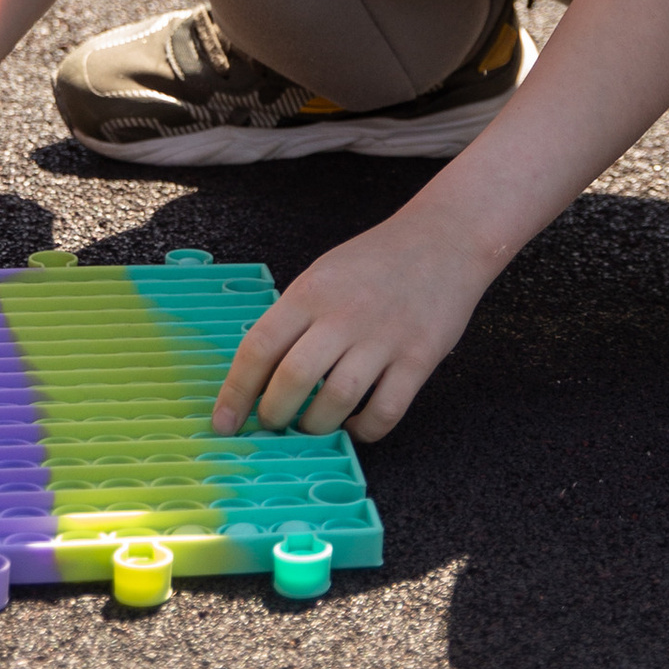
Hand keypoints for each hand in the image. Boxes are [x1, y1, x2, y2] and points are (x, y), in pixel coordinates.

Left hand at [211, 205, 491, 441]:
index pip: (259, 348)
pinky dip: (365, 429)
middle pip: (294, 380)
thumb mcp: (323, 274)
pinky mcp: (420, 357)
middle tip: (273, 425)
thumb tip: (259, 375)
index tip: (223, 422)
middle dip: (274, 415)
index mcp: (311, 291)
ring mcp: (384, 337)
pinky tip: (357, 424)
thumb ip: (293, 318)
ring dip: (317, 426)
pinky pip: (385, 411)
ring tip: (313, 425)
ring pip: (337, 401)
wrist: (444, 238)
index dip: (235, 392)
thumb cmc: (377, 260)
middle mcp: (344, 314)